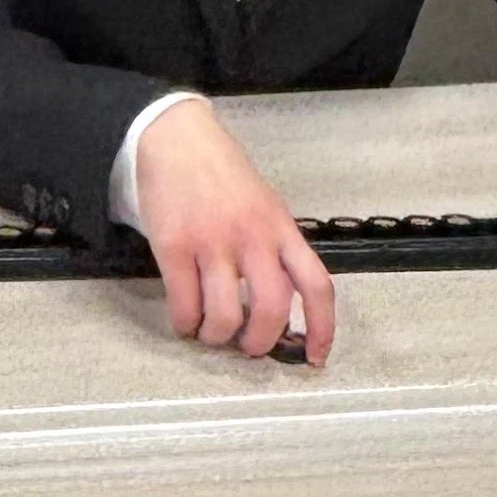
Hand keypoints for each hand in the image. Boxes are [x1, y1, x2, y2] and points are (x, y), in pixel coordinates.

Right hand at [132, 102, 335, 364]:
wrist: (177, 139)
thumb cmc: (222, 174)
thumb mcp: (265, 205)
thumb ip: (276, 247)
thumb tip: (279, 302)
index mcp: (282, 228)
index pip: (316, 285)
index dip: (322, 328)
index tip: (316, 357)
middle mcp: (253, 237)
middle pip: (271, 308)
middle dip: (258, 342)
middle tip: (245, 346)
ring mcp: (212, 242)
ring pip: (225, 315)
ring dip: (216, 337)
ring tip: (209, 332)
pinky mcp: (174, 246)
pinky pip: (184, 305)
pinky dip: (184, 324)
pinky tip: (184, 320)